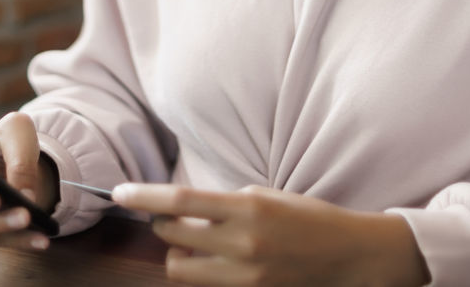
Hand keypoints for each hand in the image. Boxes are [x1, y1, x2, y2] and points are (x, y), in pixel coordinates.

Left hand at [112, 183, 428, 285]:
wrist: (349, 256)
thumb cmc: (307, 219)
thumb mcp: (266, 197)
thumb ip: (224, 204)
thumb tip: (181, 207)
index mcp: (247, 209)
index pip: (180, 201)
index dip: (143, 197)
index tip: (119, 193)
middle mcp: (242, 244)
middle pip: (171, 237)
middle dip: (162, 225)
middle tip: (168, 217)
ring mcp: (245, 277)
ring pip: (181, 269)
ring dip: (177, 254)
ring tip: (193, 244)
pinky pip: (205, 286)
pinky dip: (200, 273)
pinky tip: (213, 262)